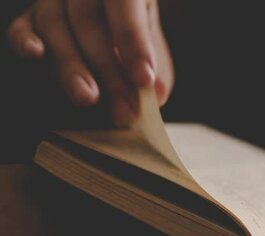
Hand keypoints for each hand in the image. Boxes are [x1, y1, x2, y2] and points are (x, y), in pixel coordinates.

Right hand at [6, 0, 173, 124]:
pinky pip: (21, 27)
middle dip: (107, 69)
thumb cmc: (134, 30)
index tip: (143, 79)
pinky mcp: (30, 18)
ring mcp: (53, 0)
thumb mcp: (151, 39)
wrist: (108, 15)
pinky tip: (35, 54)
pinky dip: (24, 41)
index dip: (133, 41)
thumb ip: (155, 63)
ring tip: (88, 98)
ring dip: (71, 65)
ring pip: (54, 25)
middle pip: (87, 21)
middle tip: (123, 108)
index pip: (125, 4)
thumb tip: (156, 94)